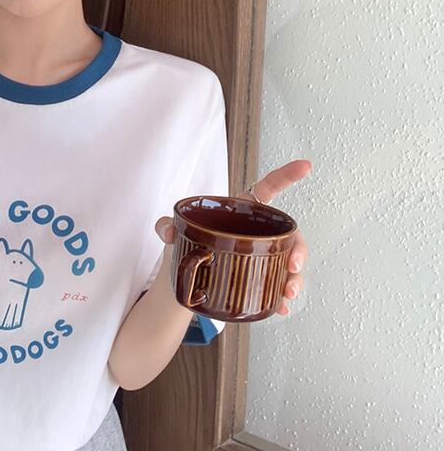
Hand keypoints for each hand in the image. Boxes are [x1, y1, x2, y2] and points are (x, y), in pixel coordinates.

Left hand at [154, 159, 310, 316]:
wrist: (184, 275)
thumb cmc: (188, 242)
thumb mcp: (176, 230)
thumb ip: (167, 225)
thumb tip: (168, 232)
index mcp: (241, 210)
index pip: (267, 189)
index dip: (286, 176)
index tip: (305, 165)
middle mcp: (257, 231)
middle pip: (289, 233)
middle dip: (299, 249)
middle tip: (292, 266)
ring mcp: (262, 255)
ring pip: (289, 262)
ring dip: (294, 278)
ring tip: (287, 293)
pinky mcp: (260, 277)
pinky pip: (278, 285)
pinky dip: (282, 298)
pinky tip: (280, 306)